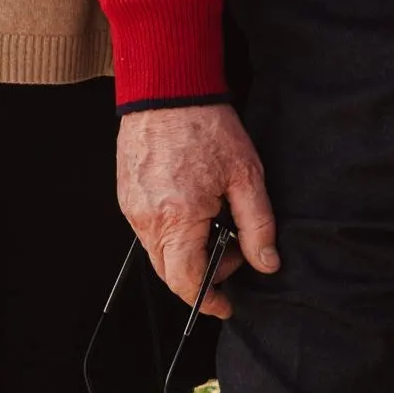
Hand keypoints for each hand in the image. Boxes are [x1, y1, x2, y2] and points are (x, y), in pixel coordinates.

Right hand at [115, 103, 280, 318]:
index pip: (187, 282)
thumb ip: (258, 226)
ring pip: (158, 252)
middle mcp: (147, 219)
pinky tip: (195, 209)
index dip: (209, 300)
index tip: (226, 305)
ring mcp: (131, 207)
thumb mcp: (246, 175)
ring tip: (217, 223)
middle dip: (203, 275)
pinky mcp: (125, 194)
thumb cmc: (207, 125)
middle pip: (170, 272)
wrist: (168, 87)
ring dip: (187, 252)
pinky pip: (147, 229)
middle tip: (233, 253)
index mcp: (177, 219)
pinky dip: (171, 233)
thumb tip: (267, 263)